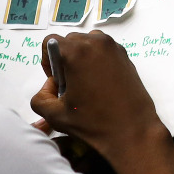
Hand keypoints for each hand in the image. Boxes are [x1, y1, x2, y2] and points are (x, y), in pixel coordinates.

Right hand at [29, 30, 167, 161]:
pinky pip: (102, 50)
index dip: (47, 62)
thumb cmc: (94, 124)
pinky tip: (100, 84)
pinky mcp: (125, 55)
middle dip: (64, 61)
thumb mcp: (55, 115)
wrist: (133, 132)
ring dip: (80, 58)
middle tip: (70, 86)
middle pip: (69, 41)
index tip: (57, 81)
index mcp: (77, 52)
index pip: (50, 42)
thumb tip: (50, 85)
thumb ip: (40, 98)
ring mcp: (113, 47)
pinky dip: (96, 61)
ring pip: (86, 43)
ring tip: (85, 84)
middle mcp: (96, 42)